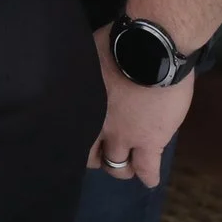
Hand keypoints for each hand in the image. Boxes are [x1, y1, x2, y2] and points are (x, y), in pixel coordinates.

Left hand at [88, 25, 192, 186]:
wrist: (152, 47)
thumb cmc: (117, 41)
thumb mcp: (87, 54)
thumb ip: (84, 70)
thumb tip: (74, 65)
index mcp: (80, 104)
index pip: (69, 132)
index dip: (77, 136)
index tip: (81, 134)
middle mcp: (96, 126)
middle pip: (89, 154)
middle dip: (97, 156)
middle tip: (104, 152)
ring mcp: (124, 137)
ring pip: (117, 166)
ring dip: (122, 167)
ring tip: (129, 166)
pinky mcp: (150, 142)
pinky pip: (148, 169)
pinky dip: (149, 176)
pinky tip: (150, 180)